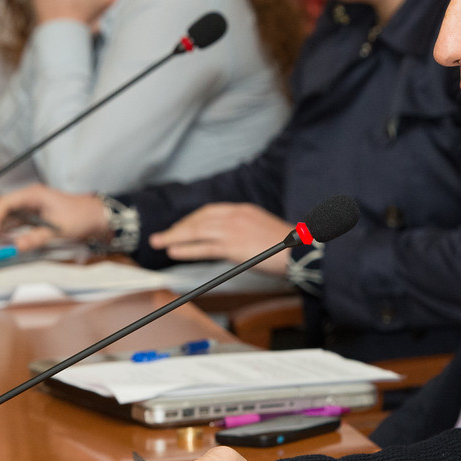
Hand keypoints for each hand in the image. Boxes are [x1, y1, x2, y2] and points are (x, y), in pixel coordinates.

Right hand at [0, 184, 107, 248]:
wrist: (96, 216)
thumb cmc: (80, 217)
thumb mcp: (59, 229)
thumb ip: (36, 238)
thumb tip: (16, 247)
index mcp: (33, 194)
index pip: (5, 204)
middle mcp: (28, 198)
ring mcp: (28, 207)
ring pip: (3, 217)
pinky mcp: (31, 216)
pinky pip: (12, 223)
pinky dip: (2, 232)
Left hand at [148, 203, 293, 275]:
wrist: (300, 250)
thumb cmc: (285, 244)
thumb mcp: (261, 228)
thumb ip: (242, 229)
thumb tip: (225, 241)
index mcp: (242, 209)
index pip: (209, 211)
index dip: (191, 219)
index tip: (179, 227)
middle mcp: (235, 216)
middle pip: (199, 219)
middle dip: (178, 227)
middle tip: (162, 234)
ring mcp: (233, 230)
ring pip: (196, 231)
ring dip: (174, 236)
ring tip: (159, 242)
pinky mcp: (233, 246)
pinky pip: (204, 247)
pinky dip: (186, 249)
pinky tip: (173, 251)